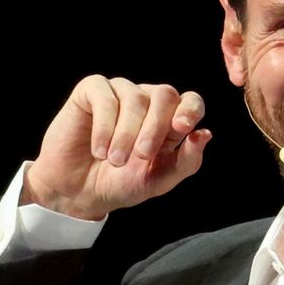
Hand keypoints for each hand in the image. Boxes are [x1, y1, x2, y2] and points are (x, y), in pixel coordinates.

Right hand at [23, 75, 210, 219]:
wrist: (78, 193)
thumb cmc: (119, 184)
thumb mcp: (158, 181)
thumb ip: (186, 162)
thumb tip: (205, 134)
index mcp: (168, 120)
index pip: (190, 101)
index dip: (190, 109)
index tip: (182, 128)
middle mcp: (146, 101)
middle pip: (165, 95)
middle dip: (156, 127)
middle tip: (141, 156)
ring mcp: (119, 93)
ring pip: (135, 97)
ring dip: (126, 133)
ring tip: (114, 160)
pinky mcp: (91, 91)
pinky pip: (105, 97)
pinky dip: (104, 126)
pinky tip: (98, 150)